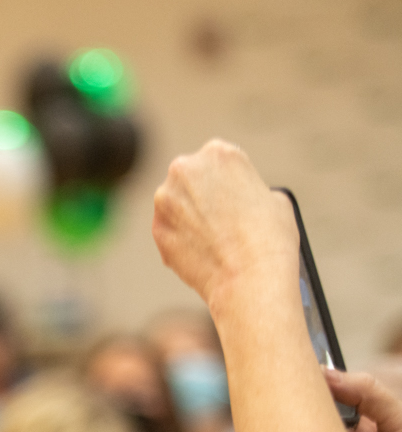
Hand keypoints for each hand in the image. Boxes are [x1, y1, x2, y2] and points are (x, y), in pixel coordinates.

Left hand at [151, 140, 299, 309]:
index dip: (228, 181)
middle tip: (221, 218)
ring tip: (215, 239)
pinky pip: (170, 230)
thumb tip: (238, 199)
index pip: (218, 161)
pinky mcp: (156, 228)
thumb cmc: (270, 238)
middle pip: (192, 179)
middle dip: (203, 195)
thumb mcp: (274, 198)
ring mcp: (165, 200)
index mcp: (218, 153)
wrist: (250, 278)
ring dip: (189, 217)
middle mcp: (185, 169)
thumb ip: (249, 189)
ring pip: (176, 204)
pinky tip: (203, 252)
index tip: (233, 195)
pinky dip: (182, 239)